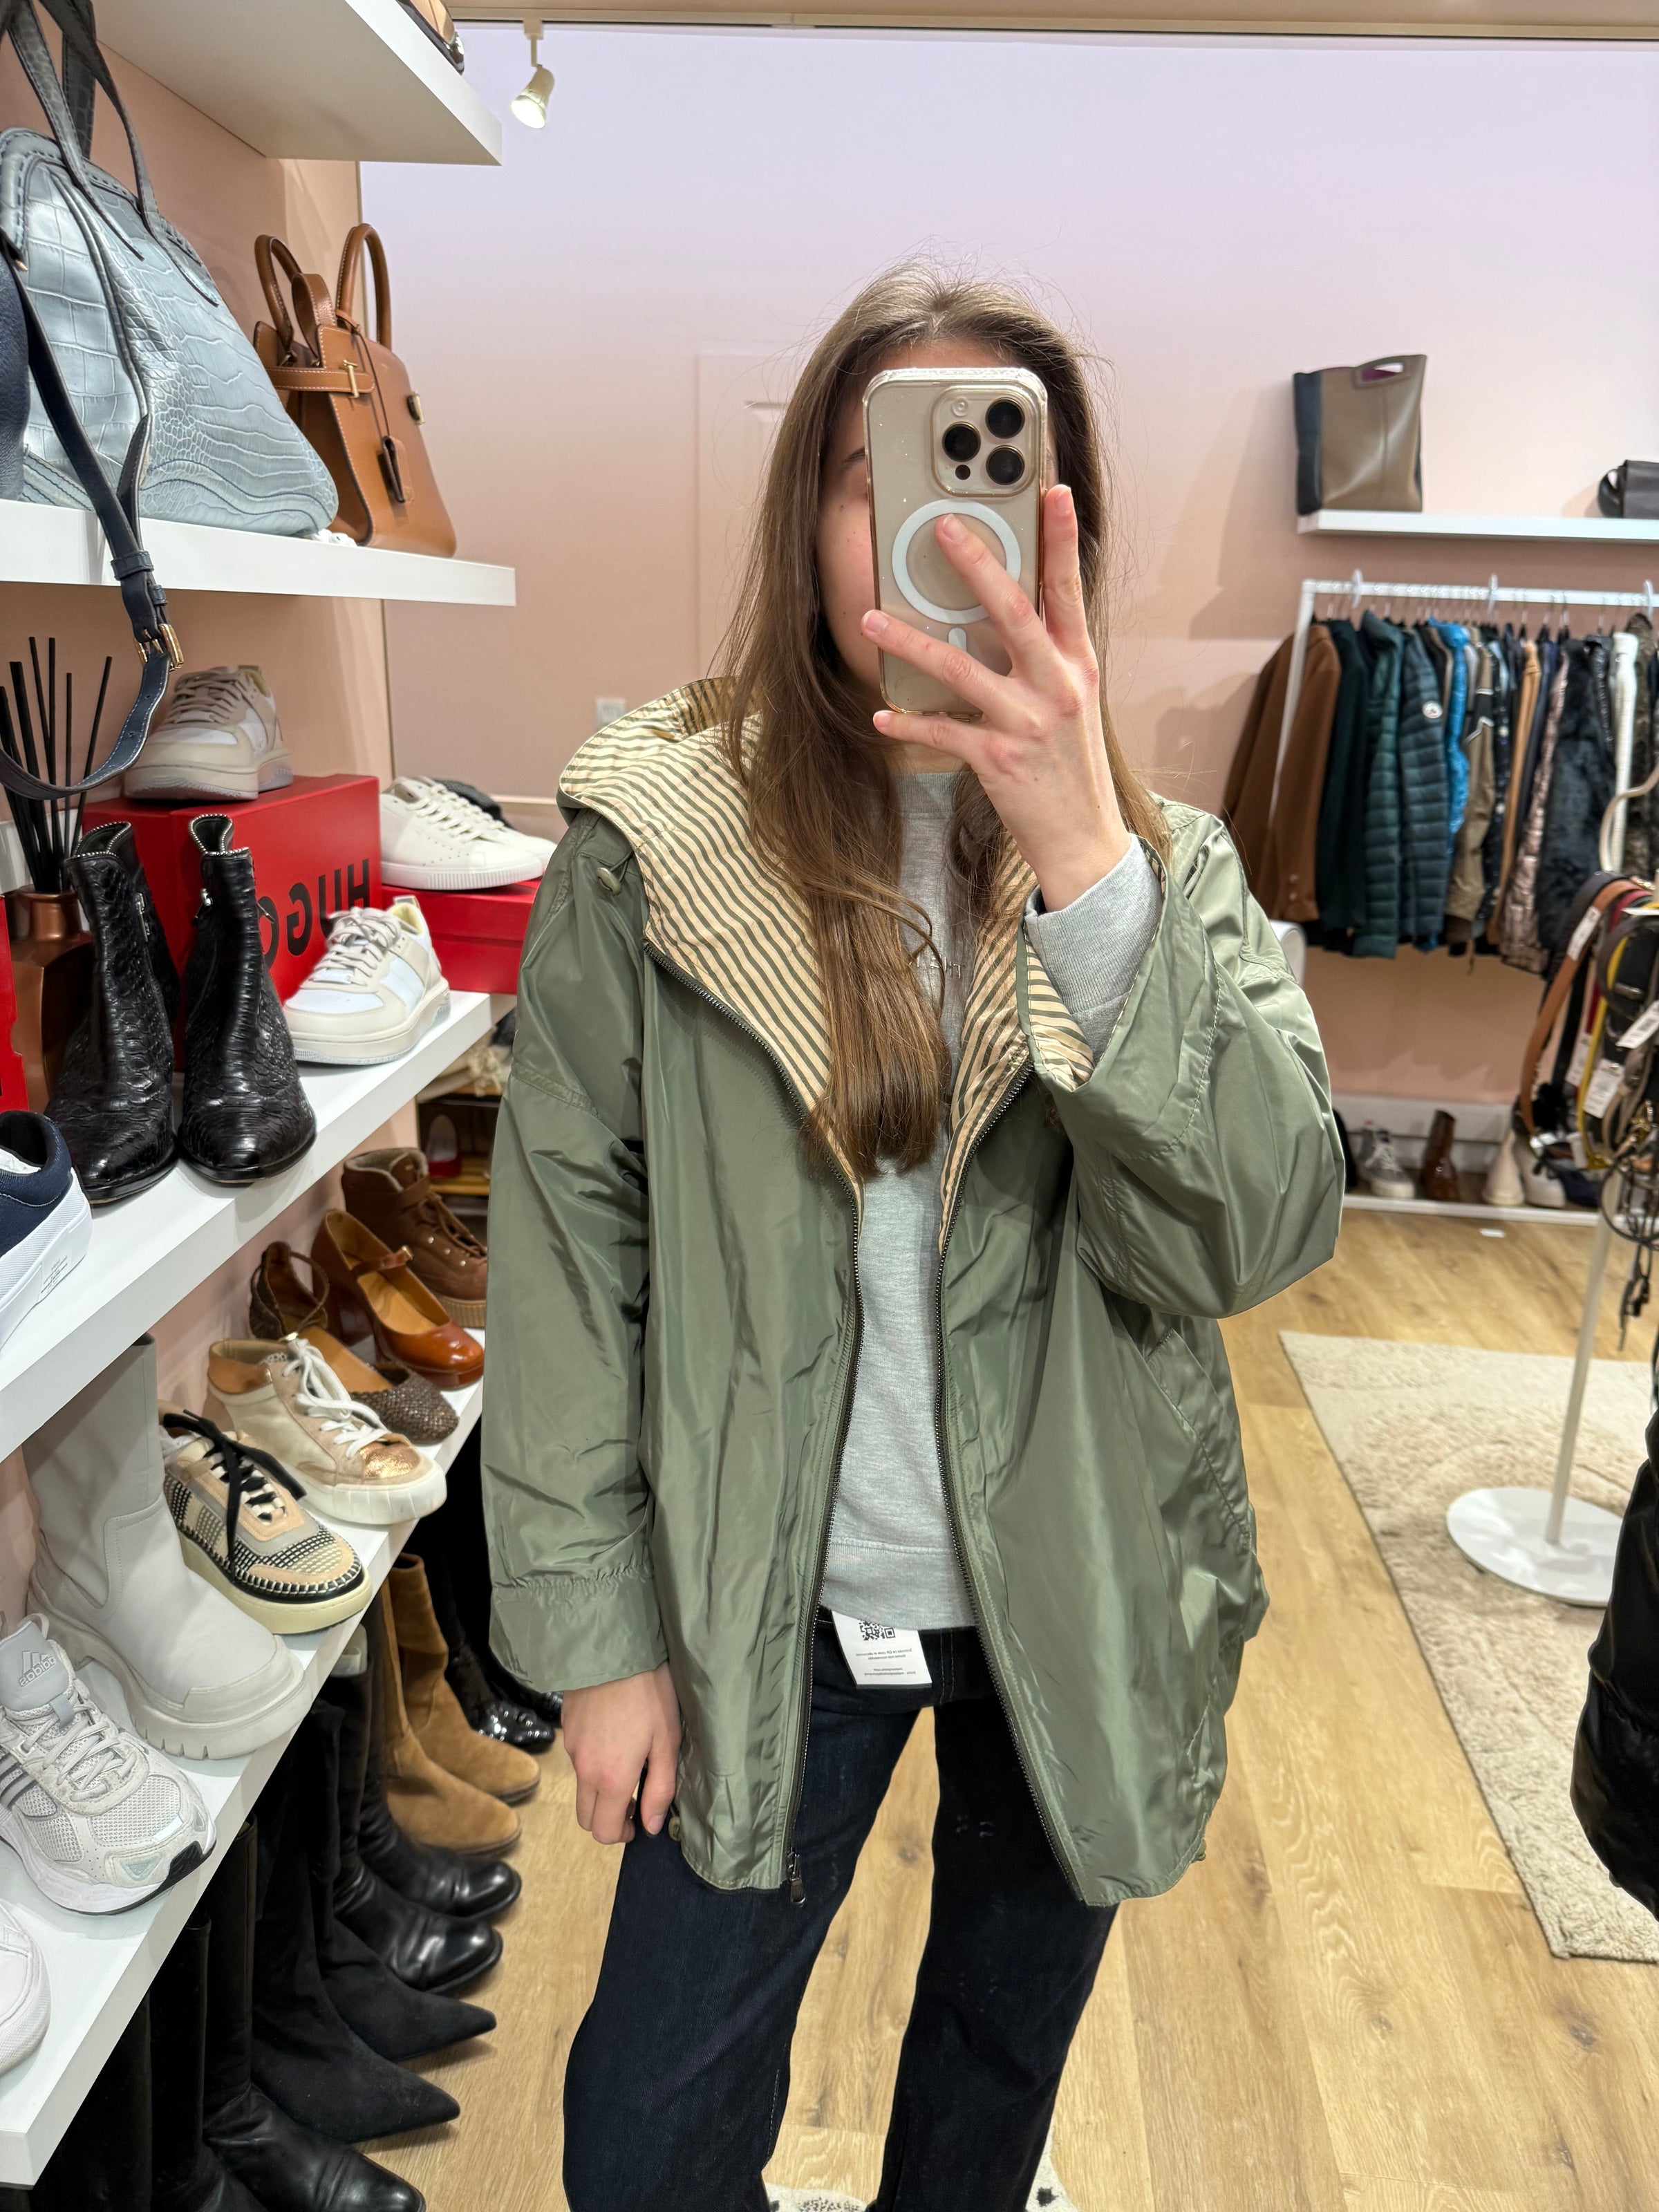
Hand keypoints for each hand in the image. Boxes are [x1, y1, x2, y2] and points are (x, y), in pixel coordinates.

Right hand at [560, 1663, 680, 1844]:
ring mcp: (572, 1750)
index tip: (637, 1821)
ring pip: (580, 1788)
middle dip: (607, 1818)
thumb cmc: (648, 1694)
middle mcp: (585, 1770)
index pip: (603, 1831)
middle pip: (585, 1817)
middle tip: (632, 1798)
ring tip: (627, 1763)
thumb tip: (652, 1825)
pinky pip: (577, 1760)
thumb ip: (660, 1789)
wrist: (613, 1650)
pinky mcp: (567, 1730)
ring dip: (599, 1791)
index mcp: (611, 1778)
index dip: (621, 1834)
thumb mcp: (667, 1742)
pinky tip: (614, 1738)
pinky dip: (592, 1764)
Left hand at [861, 485, 1131, 910]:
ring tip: (872, 619)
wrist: (1083, 837)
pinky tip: (883, 716)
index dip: (1060, 539)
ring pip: (962, 668)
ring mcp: (1027, 721)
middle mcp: (1056, 685)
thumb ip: (1044, 658)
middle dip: (977, 565)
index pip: (1068, 589)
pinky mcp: (998, 758)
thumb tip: (1003, 616)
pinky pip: (943, 731)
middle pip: (1013, 612)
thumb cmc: (1071, 766)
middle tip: (942, 528)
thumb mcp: (1071, 702)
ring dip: (912, 643)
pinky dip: (910, 723)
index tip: (1051, 491)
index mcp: (1077, 665)